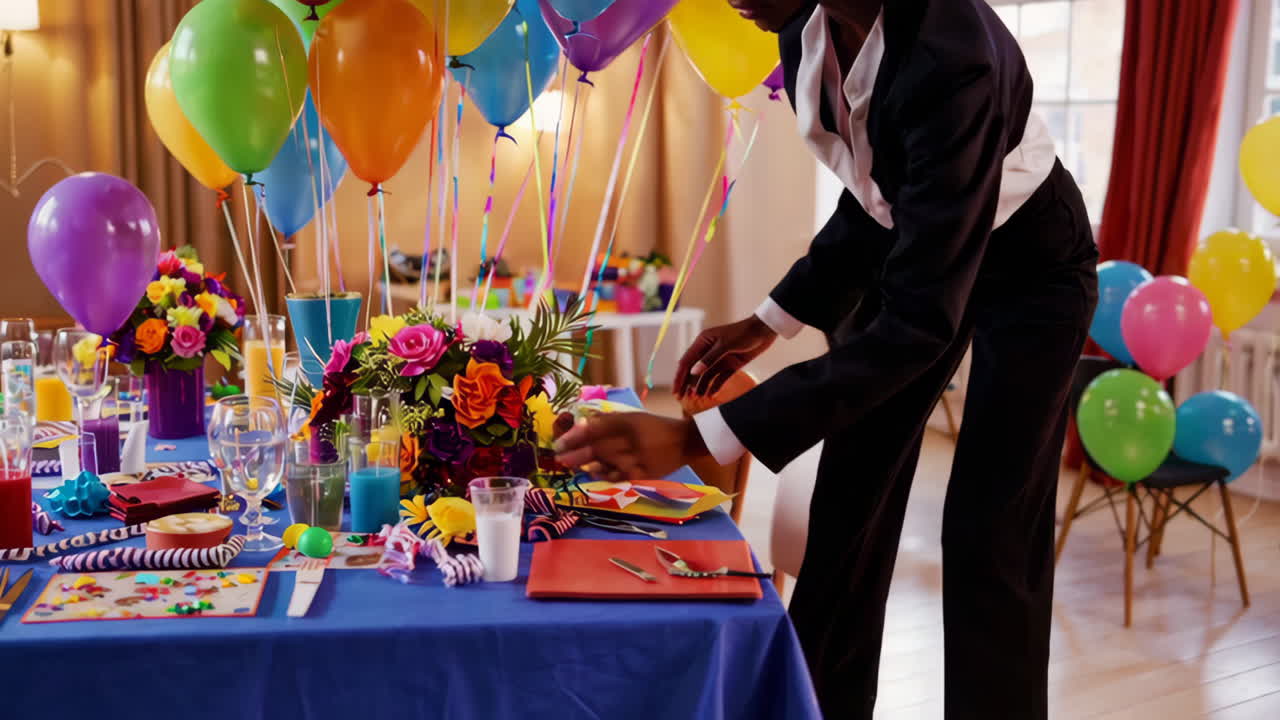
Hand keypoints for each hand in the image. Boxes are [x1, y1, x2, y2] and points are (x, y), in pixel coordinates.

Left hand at [554, 413, 708, 481]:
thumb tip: (583, 424)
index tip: (560, 442)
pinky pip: (619, 476)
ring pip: (605, 462)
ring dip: (585, 464)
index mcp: (628, 422)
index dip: (575, 436)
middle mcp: (631, 440)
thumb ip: (609, 421)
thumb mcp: (633, 417)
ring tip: (570, 465)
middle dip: (575, 453)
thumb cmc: (655, 426)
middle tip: (559, 457)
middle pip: (597, 447)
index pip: (596, 429)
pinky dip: (603, 475)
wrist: (684, 441)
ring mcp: (637, 458)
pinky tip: (592, 473)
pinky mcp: (643, 473)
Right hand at [675, 315, 775, 397]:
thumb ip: (709, 359)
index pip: (686, 361)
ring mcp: (719, 358)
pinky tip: (710, 395)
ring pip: (705, 376)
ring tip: (697, 399)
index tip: (676, 391)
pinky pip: (719, 378)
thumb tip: (693, 372)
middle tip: (682, 399)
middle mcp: (708, 351)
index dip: (679, 377)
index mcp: (703, 342)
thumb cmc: (744, 333)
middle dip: (687, 384)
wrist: (765, 331)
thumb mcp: (725, 345)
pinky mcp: (730, 365)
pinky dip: (714, 386)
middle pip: (693, 370)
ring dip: (700, 386)